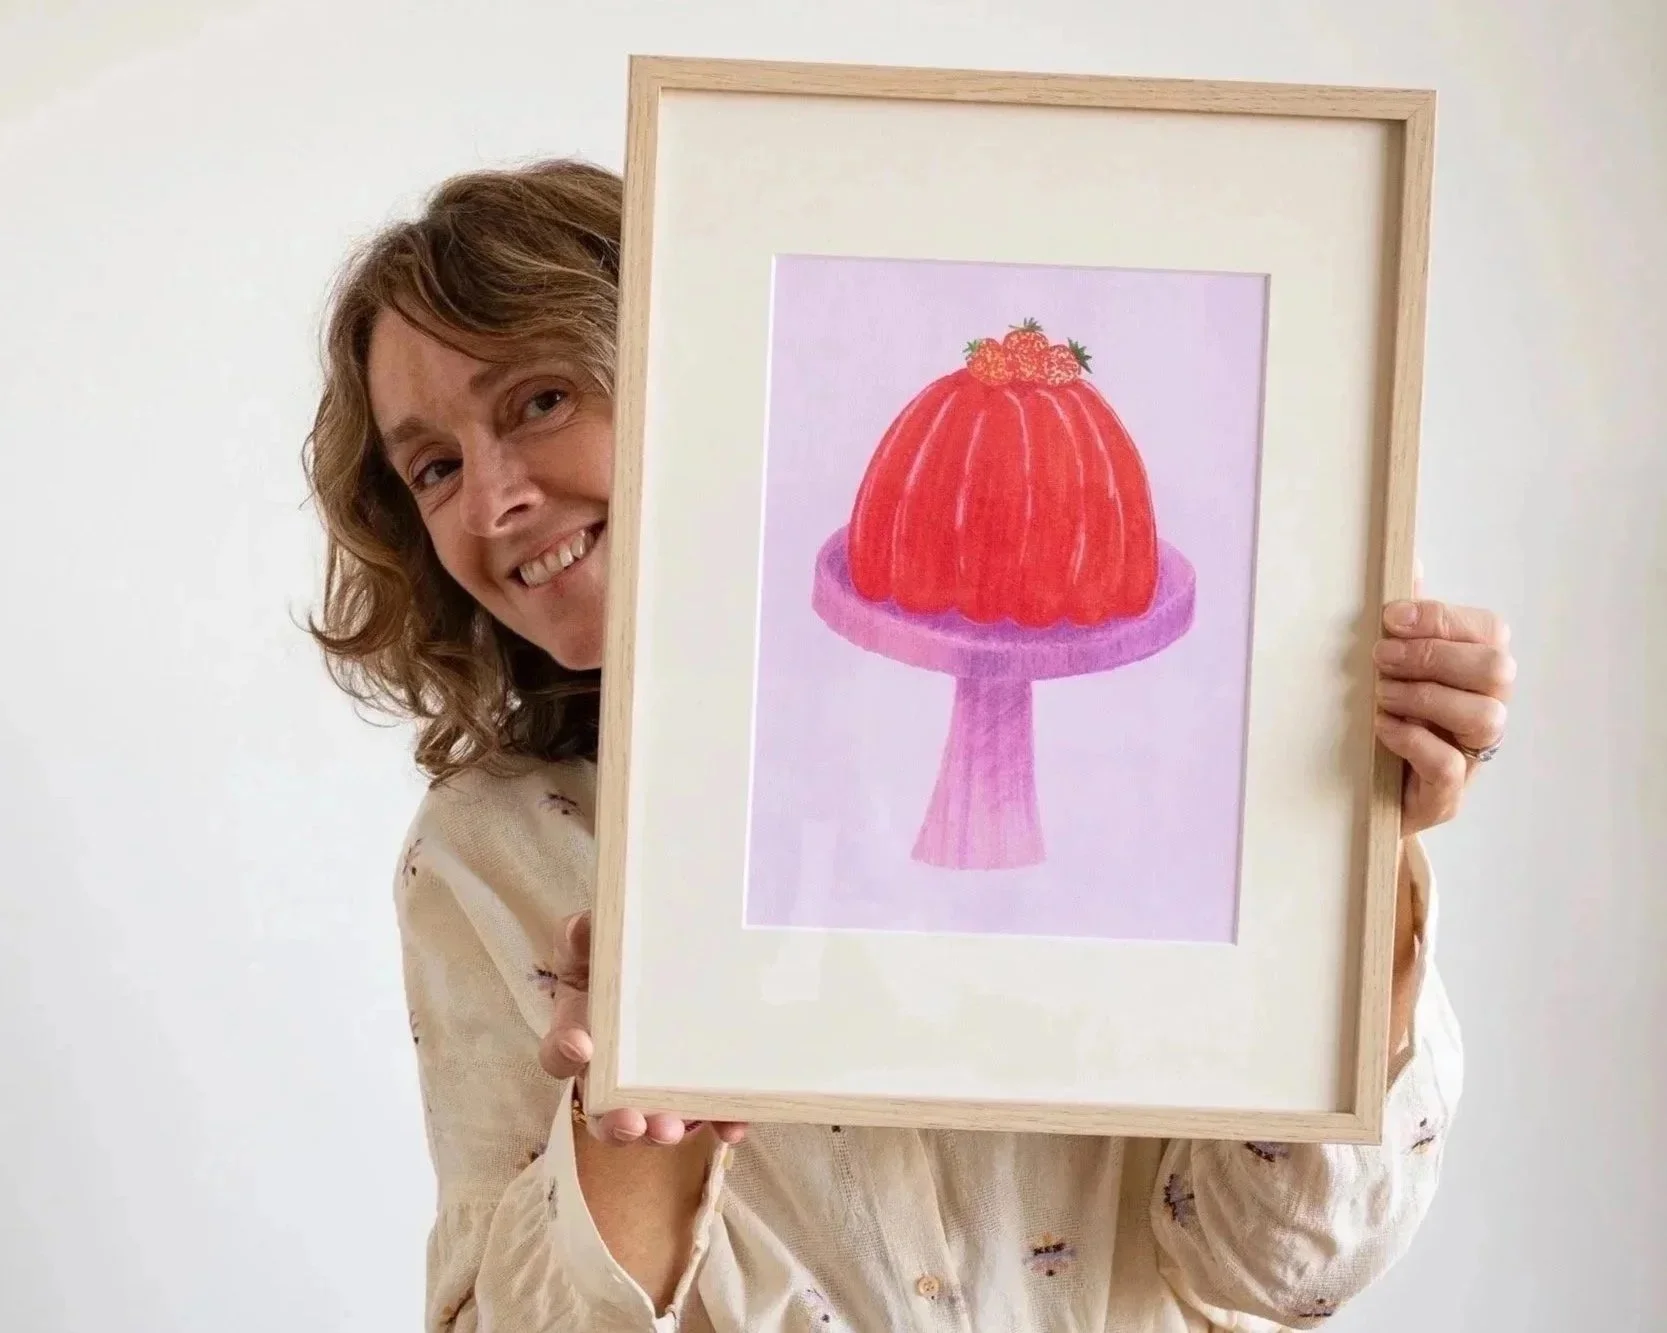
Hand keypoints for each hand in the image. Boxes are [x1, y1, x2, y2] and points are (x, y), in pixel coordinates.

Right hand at [538, 911, 747, 1146]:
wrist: (670, 957)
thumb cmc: (619, 956)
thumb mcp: (595, 942)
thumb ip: (583, 936)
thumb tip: (584, 926)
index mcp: (580, 1031)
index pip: (560, 1053)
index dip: (565, 1054)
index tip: (583, 1048)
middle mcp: (610, 1071)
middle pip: (602, 1108)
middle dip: (615, 1122)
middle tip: (632, 1122)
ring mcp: (652, 1086)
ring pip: (649, 1121)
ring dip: (659, 1130)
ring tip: (673, 1130)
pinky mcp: (694, 1090)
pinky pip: (706, 1113)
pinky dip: (719, 1121)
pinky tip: (733, 1124)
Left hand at [1372, 570, 1514, 836]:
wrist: (1363, 793)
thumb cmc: (1387, 718)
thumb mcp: (1394, 667)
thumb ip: (1407, 621)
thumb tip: (1408, 559)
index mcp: (1478, 673)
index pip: (1489, 631)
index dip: (1441, 619)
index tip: (1389, 618)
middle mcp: (1487, 709)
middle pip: (1496, 669)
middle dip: (1433, 655)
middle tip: (1380, 657)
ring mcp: (1473, 754)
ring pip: (1485, 716)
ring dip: (1425, 696)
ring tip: (1381, 694)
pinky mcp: (1448, 794)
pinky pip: (1451, 764)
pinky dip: (1414, 739)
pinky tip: (1382, 727)